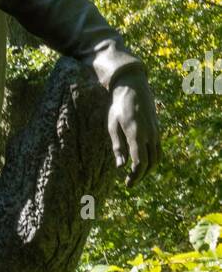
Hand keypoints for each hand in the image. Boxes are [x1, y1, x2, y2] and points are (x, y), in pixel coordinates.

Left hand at [107, 69, 160, 186]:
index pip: (140, 162)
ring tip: (136, 175)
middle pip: (150, 163)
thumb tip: (121, 166)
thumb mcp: (112, 125)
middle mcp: (149, 134)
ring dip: (148, 169)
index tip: (128, 184)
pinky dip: (152, 159)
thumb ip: (117, 147)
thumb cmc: (118, 107)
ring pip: (157, 157)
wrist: (133, 88)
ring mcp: (155, 132)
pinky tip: (142, 162)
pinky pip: (158, 149)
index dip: (135, 176)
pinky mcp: (157, 129)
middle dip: (141, 176)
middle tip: (130, 183)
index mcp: (136, 134)